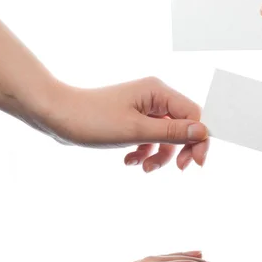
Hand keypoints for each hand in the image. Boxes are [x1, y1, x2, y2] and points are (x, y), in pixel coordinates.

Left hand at [42, 77, 209, 171]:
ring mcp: (143, 108)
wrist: (57, 117)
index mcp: (158, 92)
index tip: (195, 164)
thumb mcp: (136, 131)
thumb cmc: (93, 120)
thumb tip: (204, 132)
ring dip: (160, 155)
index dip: (199, 139)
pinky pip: (150, 138)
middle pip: (183, 126)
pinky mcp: (132, 119)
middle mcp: (154, 97)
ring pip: (167, 136)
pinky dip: (145, 152)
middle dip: (180, 149)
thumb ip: (172, 133)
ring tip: (143, 167)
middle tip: (178, 169)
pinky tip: (130, 160)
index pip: (194, 115)